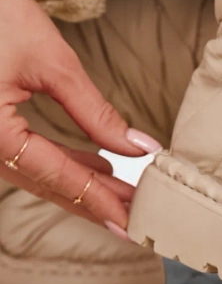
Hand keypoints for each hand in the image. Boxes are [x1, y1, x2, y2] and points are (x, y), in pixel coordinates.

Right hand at [0, 0, 161, 233]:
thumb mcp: (52, 62)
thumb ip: (94, 112)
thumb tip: (138, 148)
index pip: (56, 176)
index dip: (98, 199)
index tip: (134, 221)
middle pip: (43, 183)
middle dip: (93, 199)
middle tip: (138, 217)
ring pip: (33, 173)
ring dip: (79, 183)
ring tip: (125, 191)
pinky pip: (21, 156)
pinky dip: (58, 163)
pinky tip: (95, 165)